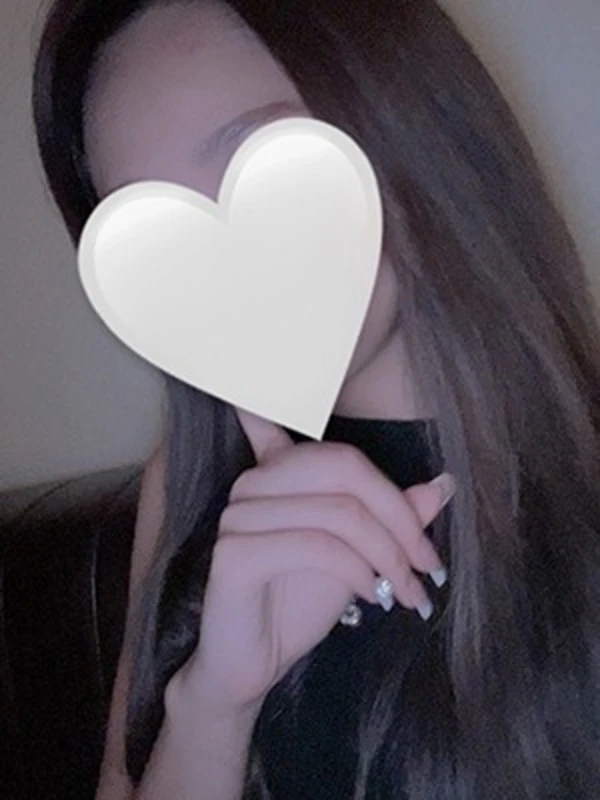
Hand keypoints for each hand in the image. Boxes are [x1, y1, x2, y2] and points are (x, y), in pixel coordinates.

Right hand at [178, 410, 454, 715]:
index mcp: (278, 470)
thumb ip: (392, 517)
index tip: (430, 532)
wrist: (252, 663)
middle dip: (400, 519)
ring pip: (338, 512)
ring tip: (406, 591)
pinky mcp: (235, 552)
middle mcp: (254, 482)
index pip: (343, 454)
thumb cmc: (299, 604)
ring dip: (387, 555)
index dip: (394, 490)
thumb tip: (444, 485)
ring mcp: (240, 513)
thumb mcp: (359, 555)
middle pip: (346, 469)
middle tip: (429, 566)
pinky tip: (372, 596)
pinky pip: (315, 546)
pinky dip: (356, 570)